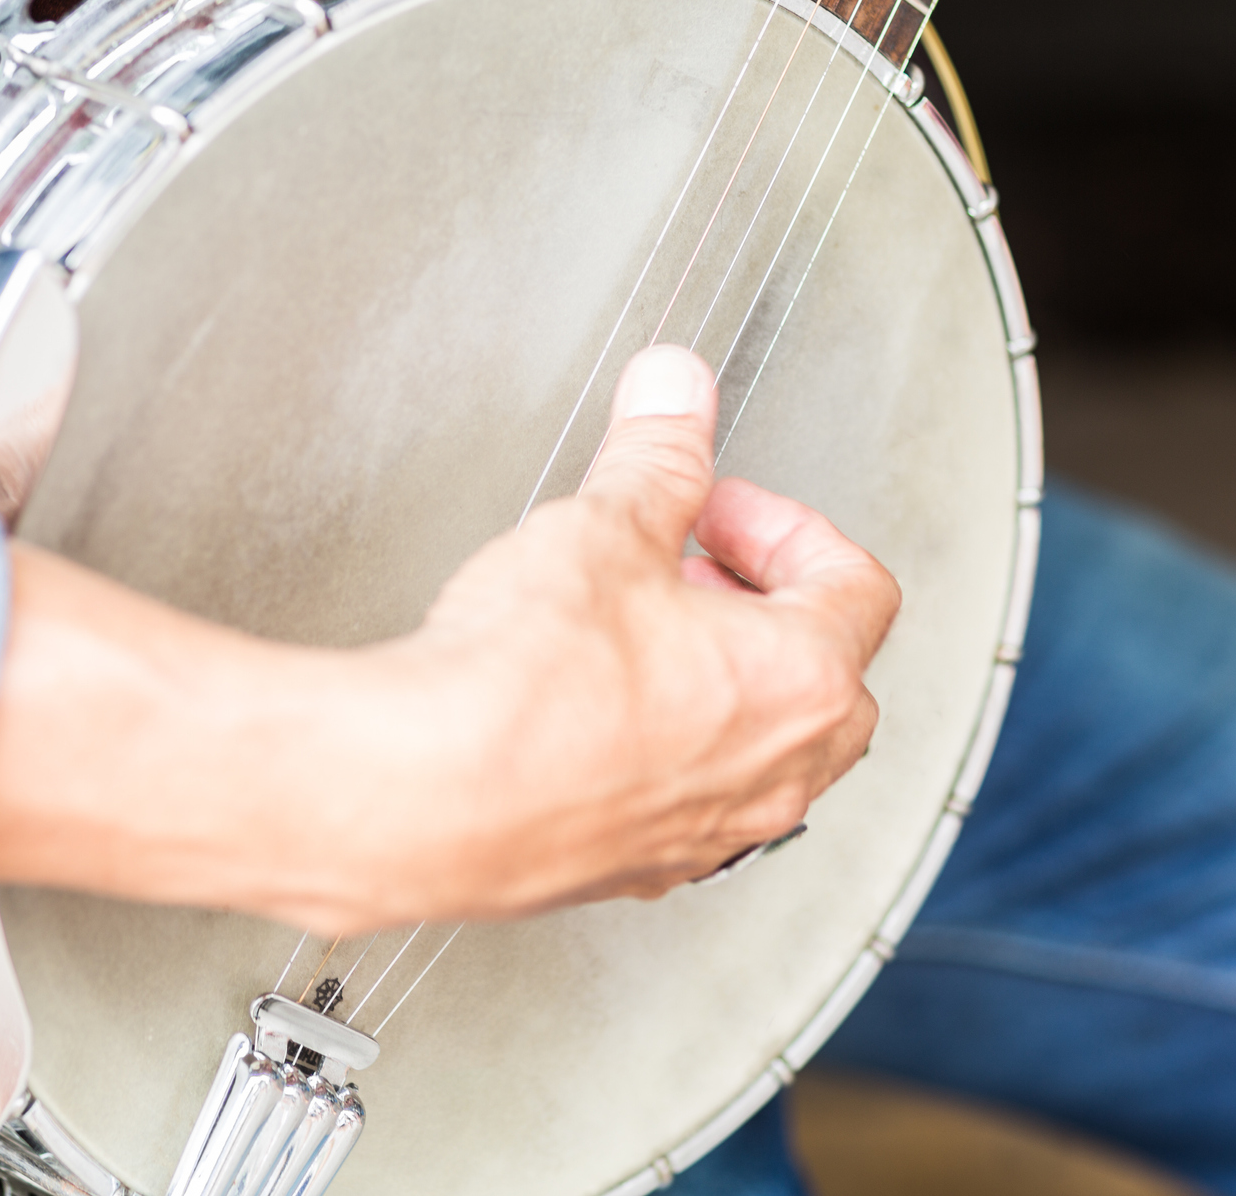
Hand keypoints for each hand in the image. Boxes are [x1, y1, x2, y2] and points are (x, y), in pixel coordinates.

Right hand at [0, 346, 899, 933]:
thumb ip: (647, 447)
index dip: (782, 516)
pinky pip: (647, 793)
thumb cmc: (490, 687)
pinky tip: (532, 703)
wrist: (383, 803)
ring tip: (584, 617)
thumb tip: (671, 371)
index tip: (701, 486)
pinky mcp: (590, 864)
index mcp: (786, 690)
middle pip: (809, 674)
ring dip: (678, 671)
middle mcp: (751, 780)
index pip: (852, 586)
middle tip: (652, 548)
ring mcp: (676, 835)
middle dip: (738, 594)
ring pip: (731, 744)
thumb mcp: (592, 528)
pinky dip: (618, 738)